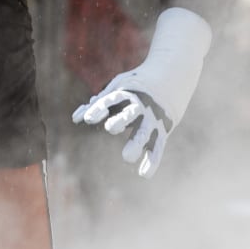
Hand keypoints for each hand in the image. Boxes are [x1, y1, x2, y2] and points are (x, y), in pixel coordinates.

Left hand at [72, 7, 212, 178]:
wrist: (174, 75)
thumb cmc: (138, 85)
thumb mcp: (119, 88)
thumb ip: (99, 104)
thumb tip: (75, 119)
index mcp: (127, 92)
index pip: (111, 100)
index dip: (99, 108)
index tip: (87, 118)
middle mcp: (141, 104)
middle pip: (130, 112)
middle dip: (121, 120)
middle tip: (110, 128)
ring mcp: (153, 117)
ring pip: (145, 131)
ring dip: (136, 143)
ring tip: (126, 157)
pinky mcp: (163, 128)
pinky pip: (158, 146)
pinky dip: (152, 160)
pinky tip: (144, 174)